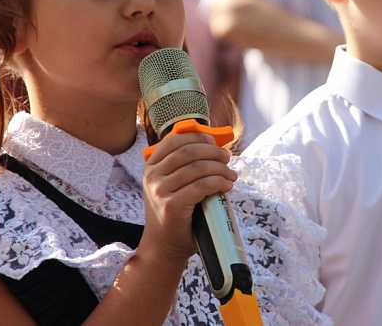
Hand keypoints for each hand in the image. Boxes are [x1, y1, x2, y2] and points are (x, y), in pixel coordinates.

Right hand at [140, 132, 235, 261]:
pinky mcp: (172, 206)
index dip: (196, 136)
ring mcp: (160, 191)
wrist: (163, 245)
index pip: (173, 141)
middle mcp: (152, 176)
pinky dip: (218, 183)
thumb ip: (183, 166)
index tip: (212, 140)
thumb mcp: (171, 184)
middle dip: (212, 152)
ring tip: (231, 175)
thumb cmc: (174, 212)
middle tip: (227, 158)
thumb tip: (214, 147)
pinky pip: (201, 186)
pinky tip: (226, 186)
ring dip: (220, 169)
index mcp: (151, 167)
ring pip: (197, 168)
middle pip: (188, 152)